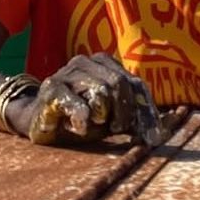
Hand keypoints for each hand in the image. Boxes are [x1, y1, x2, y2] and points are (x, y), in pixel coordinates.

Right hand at [11, 54, 163, 146]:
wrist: (39, 120)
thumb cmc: (79, 118)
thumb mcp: (110, 118)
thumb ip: (131, 116)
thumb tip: (160, 131)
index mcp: (103, 63)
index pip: (135, 84)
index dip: (145, 111)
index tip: (152, 138)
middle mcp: (85, 62)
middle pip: (120, 84)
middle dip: (124, 113)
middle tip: (116, 130)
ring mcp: (67, 72)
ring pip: (102, 91)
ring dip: (102, 116)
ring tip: (92, 124)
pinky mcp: (52, 89)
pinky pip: (79, 105)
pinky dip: (84, 121)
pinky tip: (79, 127)